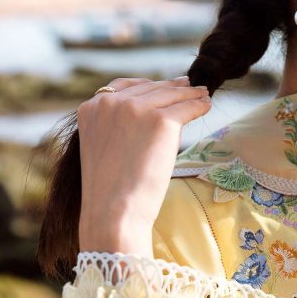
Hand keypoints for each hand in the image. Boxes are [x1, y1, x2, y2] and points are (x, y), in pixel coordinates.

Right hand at [77, 76, 211, 254]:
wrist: (113, 211)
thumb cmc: (109, 190)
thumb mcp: (102, 147)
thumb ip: (115, 125)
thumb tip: (149, 112)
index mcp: (91, 108)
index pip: (124, 87)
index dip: (148, 86)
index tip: (164, 86)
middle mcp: (111, 102)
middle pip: (150, 88)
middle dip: (171, 88)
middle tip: (189, 86)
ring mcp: (136, 109)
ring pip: (170, 96)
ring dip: (189, 94)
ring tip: (202, 95)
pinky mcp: (161, 120)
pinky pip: (186, 108)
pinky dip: (198, 106)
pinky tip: (205, 106)